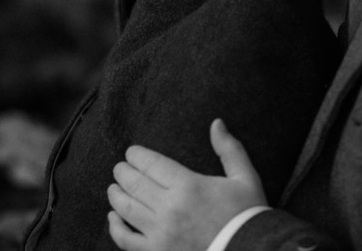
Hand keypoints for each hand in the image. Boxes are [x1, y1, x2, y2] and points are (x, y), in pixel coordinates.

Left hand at [107, 118, 266, 250]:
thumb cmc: (247, 216)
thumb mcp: (245, 178)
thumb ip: (229, 149)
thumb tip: (216, 123)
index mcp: (189, 186)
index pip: (150, 163)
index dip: (136, 155)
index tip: (131, 152)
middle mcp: (170, 208)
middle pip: (133, 183)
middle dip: (123, 171)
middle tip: (120, 167)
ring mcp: (160, 233)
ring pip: (125, 208)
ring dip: (116, 194)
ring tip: (114, 187)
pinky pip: (126, 240)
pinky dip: (115, 227)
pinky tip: (113, 217)